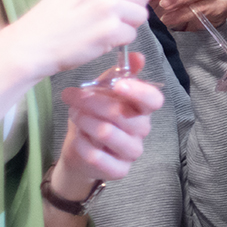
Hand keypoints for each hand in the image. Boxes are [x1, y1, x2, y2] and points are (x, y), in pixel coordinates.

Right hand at [8, 0, 151, 78]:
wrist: (31, 44)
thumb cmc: (53, 16)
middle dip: (132, 6)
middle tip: (110, 16)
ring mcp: (107, 6)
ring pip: (141, 15)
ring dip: (127, 24)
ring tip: (102, 27)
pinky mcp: (109, 30)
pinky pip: (132, 35)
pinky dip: (119, 41)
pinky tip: (99, 39)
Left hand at [49, 66, 161, 198]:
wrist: (79, 150)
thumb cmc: (93, 116)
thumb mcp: (101, 92)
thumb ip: (117, 75)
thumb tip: (137, 55)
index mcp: (142, 109)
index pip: (154, 100)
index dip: (139, 92)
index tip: (118, 85)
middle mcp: (142, 130)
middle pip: (124, 115)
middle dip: (93, 103)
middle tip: (72, 95)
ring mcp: (132, 152)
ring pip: (109, 133)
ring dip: (85, 121)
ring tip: (73, 114)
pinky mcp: (119, 170)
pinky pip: (98, 156)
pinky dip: (82, 144)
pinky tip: (76, 138)